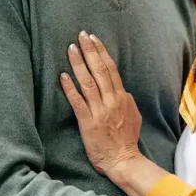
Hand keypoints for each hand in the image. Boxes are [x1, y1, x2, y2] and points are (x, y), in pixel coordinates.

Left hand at [60, 33, 142, 176]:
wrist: (124, 160)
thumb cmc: (127, 141)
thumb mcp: (134, 116)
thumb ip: (126, 101)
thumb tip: (121, 90)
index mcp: (122, 98)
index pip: (111, 69)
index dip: (101, 52)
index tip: (94, 39)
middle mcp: (111, 101)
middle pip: (100, 70)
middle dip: (90, 51)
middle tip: (81, 35)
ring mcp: (99, 111)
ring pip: (88, 82)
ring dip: (79, 64)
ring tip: (71, 48)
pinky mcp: (88, 123)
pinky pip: (78, 102)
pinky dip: (70, 88)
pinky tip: (62, 76)